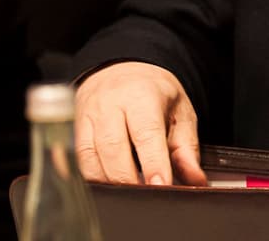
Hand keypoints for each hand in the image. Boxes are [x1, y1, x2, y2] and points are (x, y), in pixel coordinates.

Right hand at [74, 62, 207, 186]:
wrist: (123, 71)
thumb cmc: (153, 94)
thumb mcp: (179, 113)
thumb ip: (187, 148)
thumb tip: (196, 180)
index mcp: (142, 96)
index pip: (147, 133)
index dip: (153, 163)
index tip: (160, 185)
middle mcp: (109, 104)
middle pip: (114, 148)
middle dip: (129, 179)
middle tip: (145, 196)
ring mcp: (86, 116)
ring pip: (90, 157)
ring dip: (109, 182)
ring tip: (128, 193)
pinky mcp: (72, 129)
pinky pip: (76, 160)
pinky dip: (91, 179)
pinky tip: (107, 186)